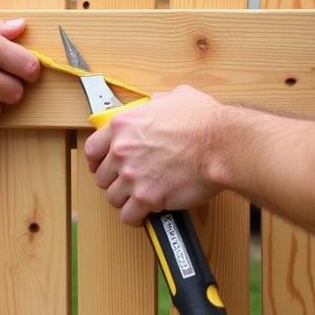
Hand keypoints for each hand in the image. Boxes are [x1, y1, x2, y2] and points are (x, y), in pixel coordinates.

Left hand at [83, 86, 223, 225]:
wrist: (222, 145)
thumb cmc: (205, 121)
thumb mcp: (177, 96)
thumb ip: (159, 100)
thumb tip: (157, 100)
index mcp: (123, 125)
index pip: (92, 148)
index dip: (96, 160)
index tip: (101, 166)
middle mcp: (122, 150)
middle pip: (102, 176)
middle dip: (115, 181)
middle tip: (129, 182)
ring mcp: (132, 175)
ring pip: (113, 197)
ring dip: (125, 200)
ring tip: (139, 198)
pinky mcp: (146, 197)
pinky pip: (128, 215)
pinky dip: (135, 217)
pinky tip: (144, 214)